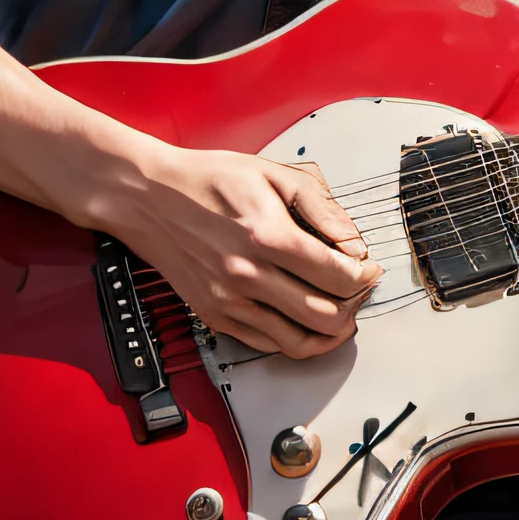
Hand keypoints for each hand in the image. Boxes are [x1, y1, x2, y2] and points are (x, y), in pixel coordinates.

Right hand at [103, 146, 380, 359]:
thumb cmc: (206, 180)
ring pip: (297, 342)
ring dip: (330, 333)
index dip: (365, 277)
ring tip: (340, 314)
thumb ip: (320, 207)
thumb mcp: (272, 174)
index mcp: (268, 236)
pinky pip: (266, 345)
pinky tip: (304, 321)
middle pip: (325, 316)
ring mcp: (229, 301)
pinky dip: (294, 340)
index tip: (370, 270)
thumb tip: (352, 241)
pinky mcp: (215, 315)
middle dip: (354, 306)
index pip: (337, 276)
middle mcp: (249, 275)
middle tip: (359, 292)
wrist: (148, 195)